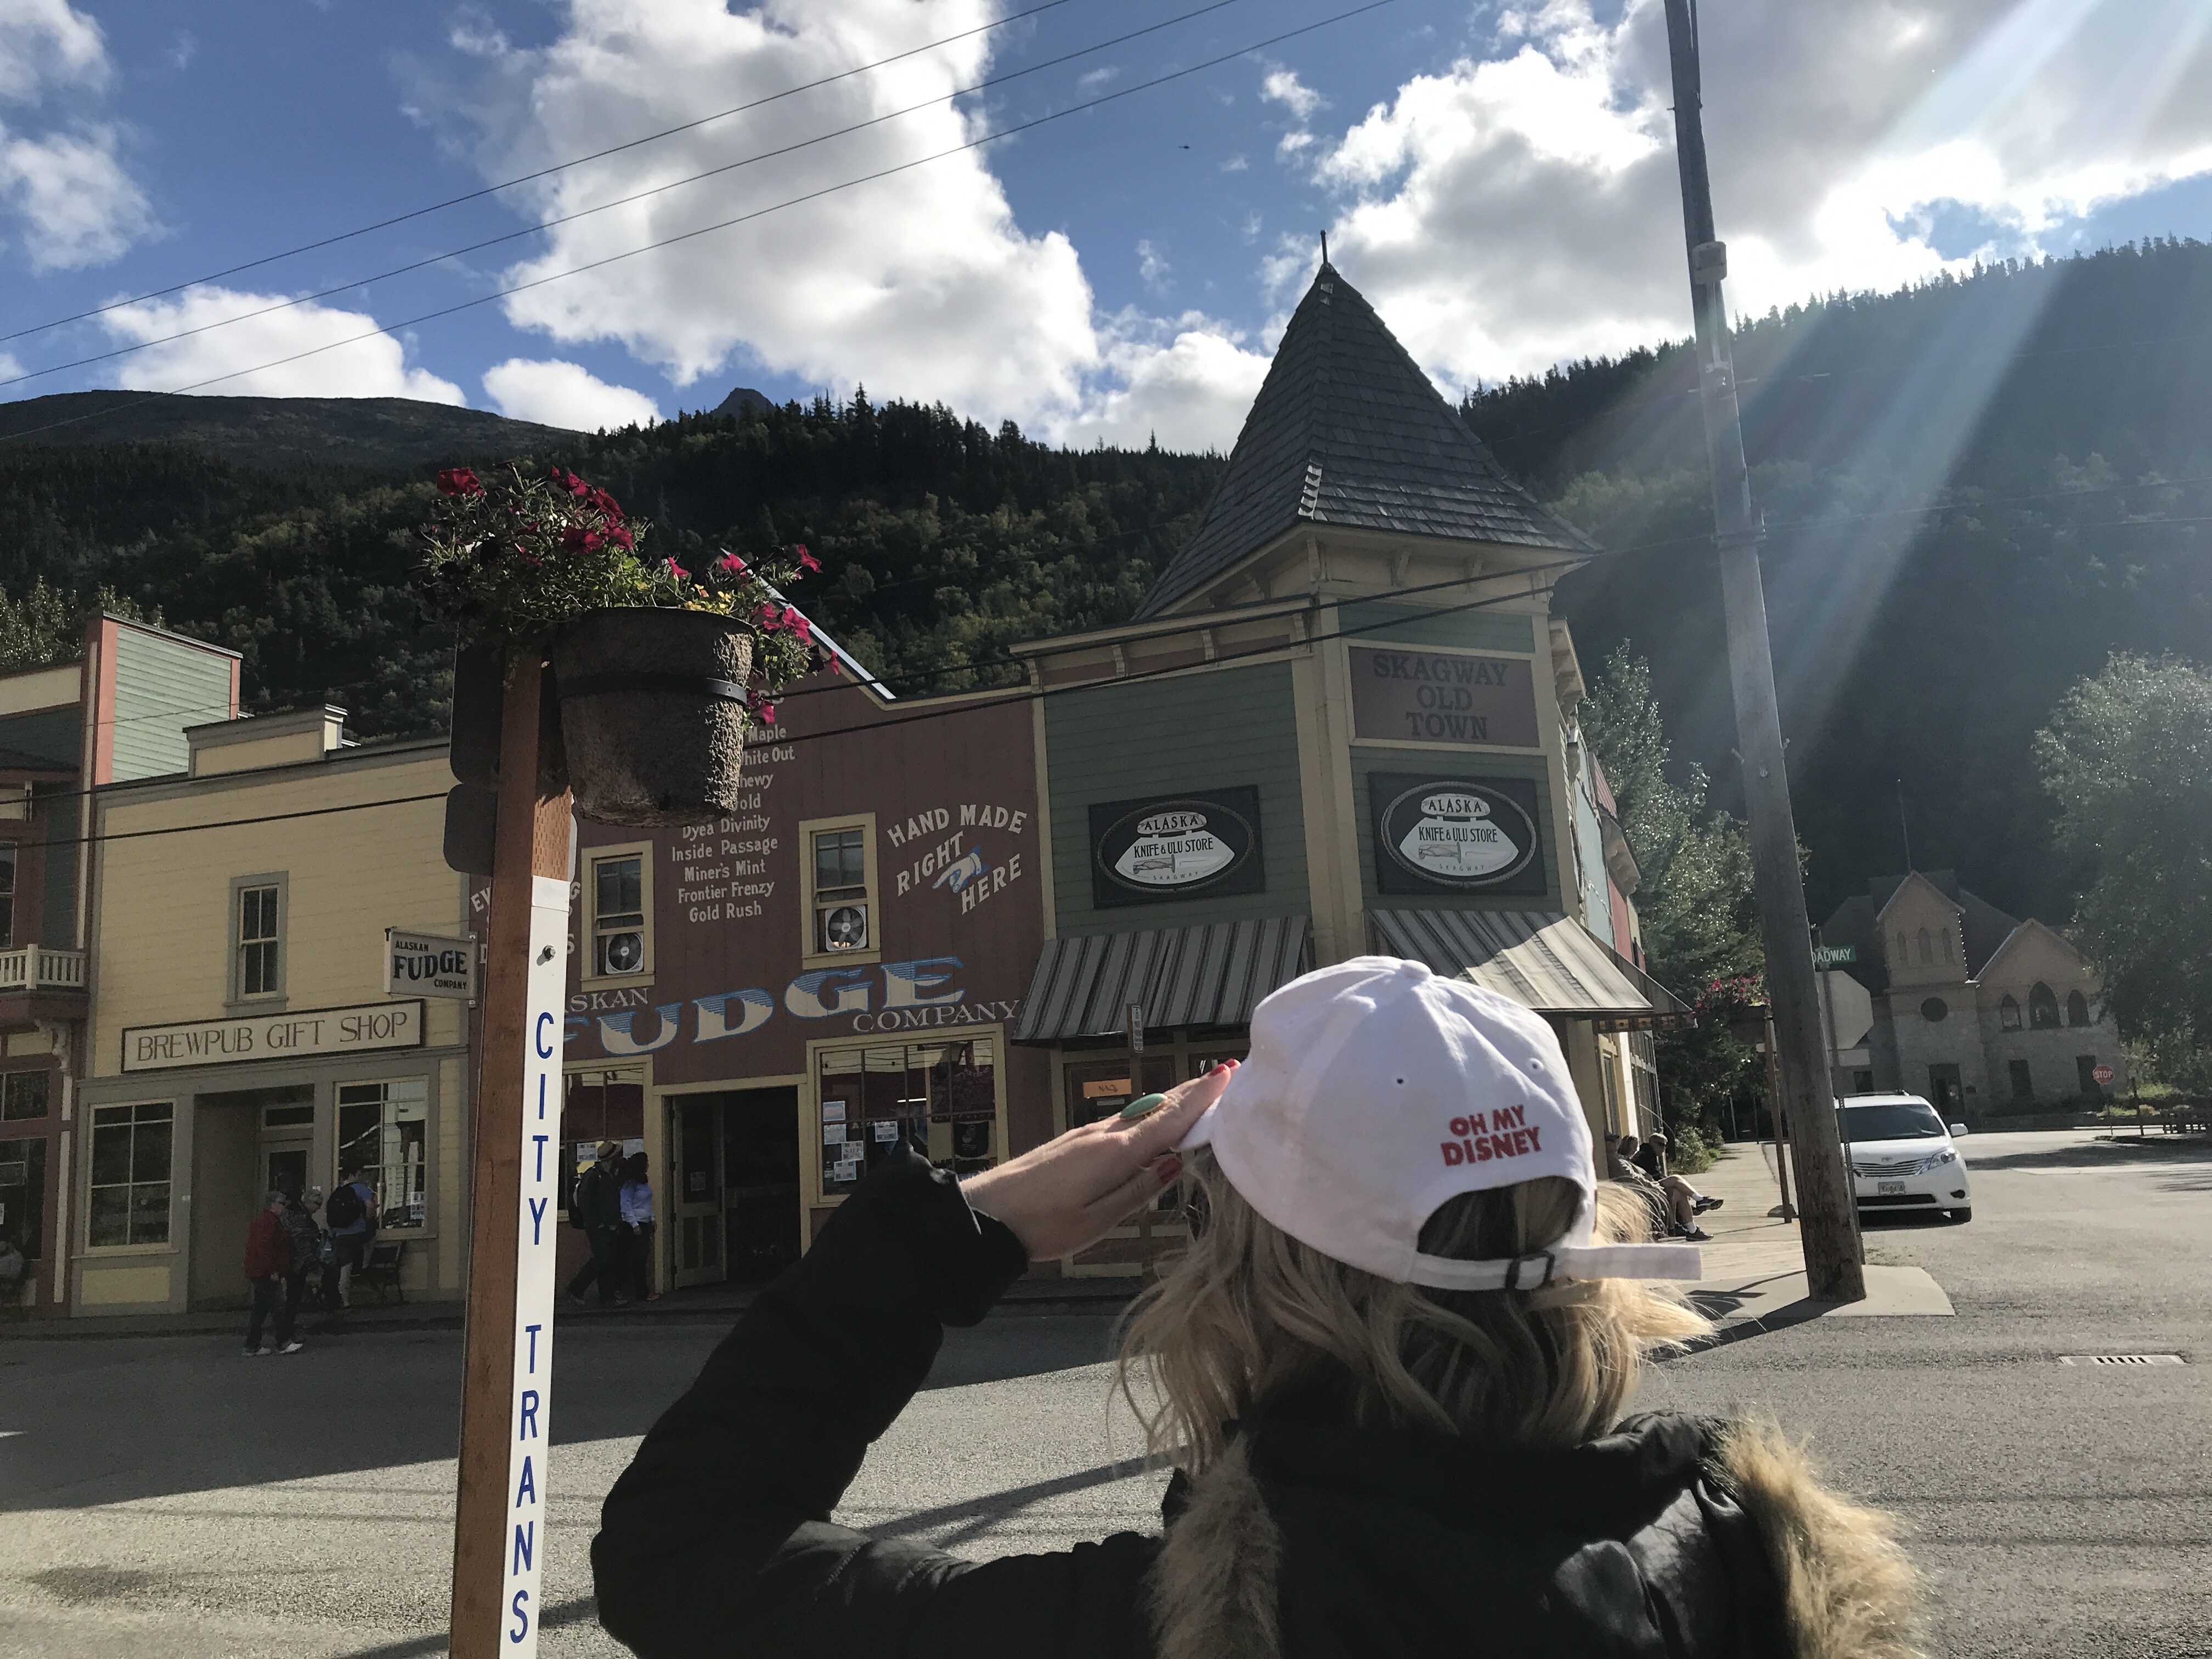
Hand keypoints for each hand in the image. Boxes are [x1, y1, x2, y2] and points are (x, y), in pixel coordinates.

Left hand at [962, 1062, 1234, 1260]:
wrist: (987, 1215)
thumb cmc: (1042, 1225)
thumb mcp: (1099, 1219)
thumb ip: (1138, 1190)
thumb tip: (1174, 1163)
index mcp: (1114, 1153)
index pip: (1169, 1119)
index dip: (1201, 1097)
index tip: (1228, 1073)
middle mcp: (1103, 1135)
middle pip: (1157, 1107)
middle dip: (1192, 1090)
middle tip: (1225, 1072)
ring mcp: (1086, 1135)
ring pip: (1139, 1112)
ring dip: (1172, 1100)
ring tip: (1200, 1092)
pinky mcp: (1073, 1141)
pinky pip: (1122, 1122)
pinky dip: (1148, 1114)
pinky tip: (1154, 1120)